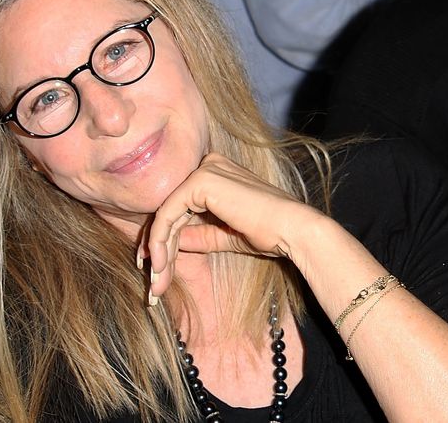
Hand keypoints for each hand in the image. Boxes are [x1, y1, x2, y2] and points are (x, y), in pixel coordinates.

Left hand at [140, 153, 324, 296]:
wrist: (292, 230)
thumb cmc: (269, 233)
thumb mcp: (225, 236)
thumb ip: (199, 234)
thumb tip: (173, 243)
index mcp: (217, 173)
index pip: (182, 206)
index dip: (166, 238)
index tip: (157, 267)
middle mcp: (208, 165)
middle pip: (172, 210)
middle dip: (160, 249)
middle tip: (154, 282)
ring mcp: (204, 170)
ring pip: (166, 215)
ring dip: (159, 252)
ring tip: (158, 282)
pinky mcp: (199, 181)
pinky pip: (168, 214)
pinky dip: (161, 242)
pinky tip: (161, 265)